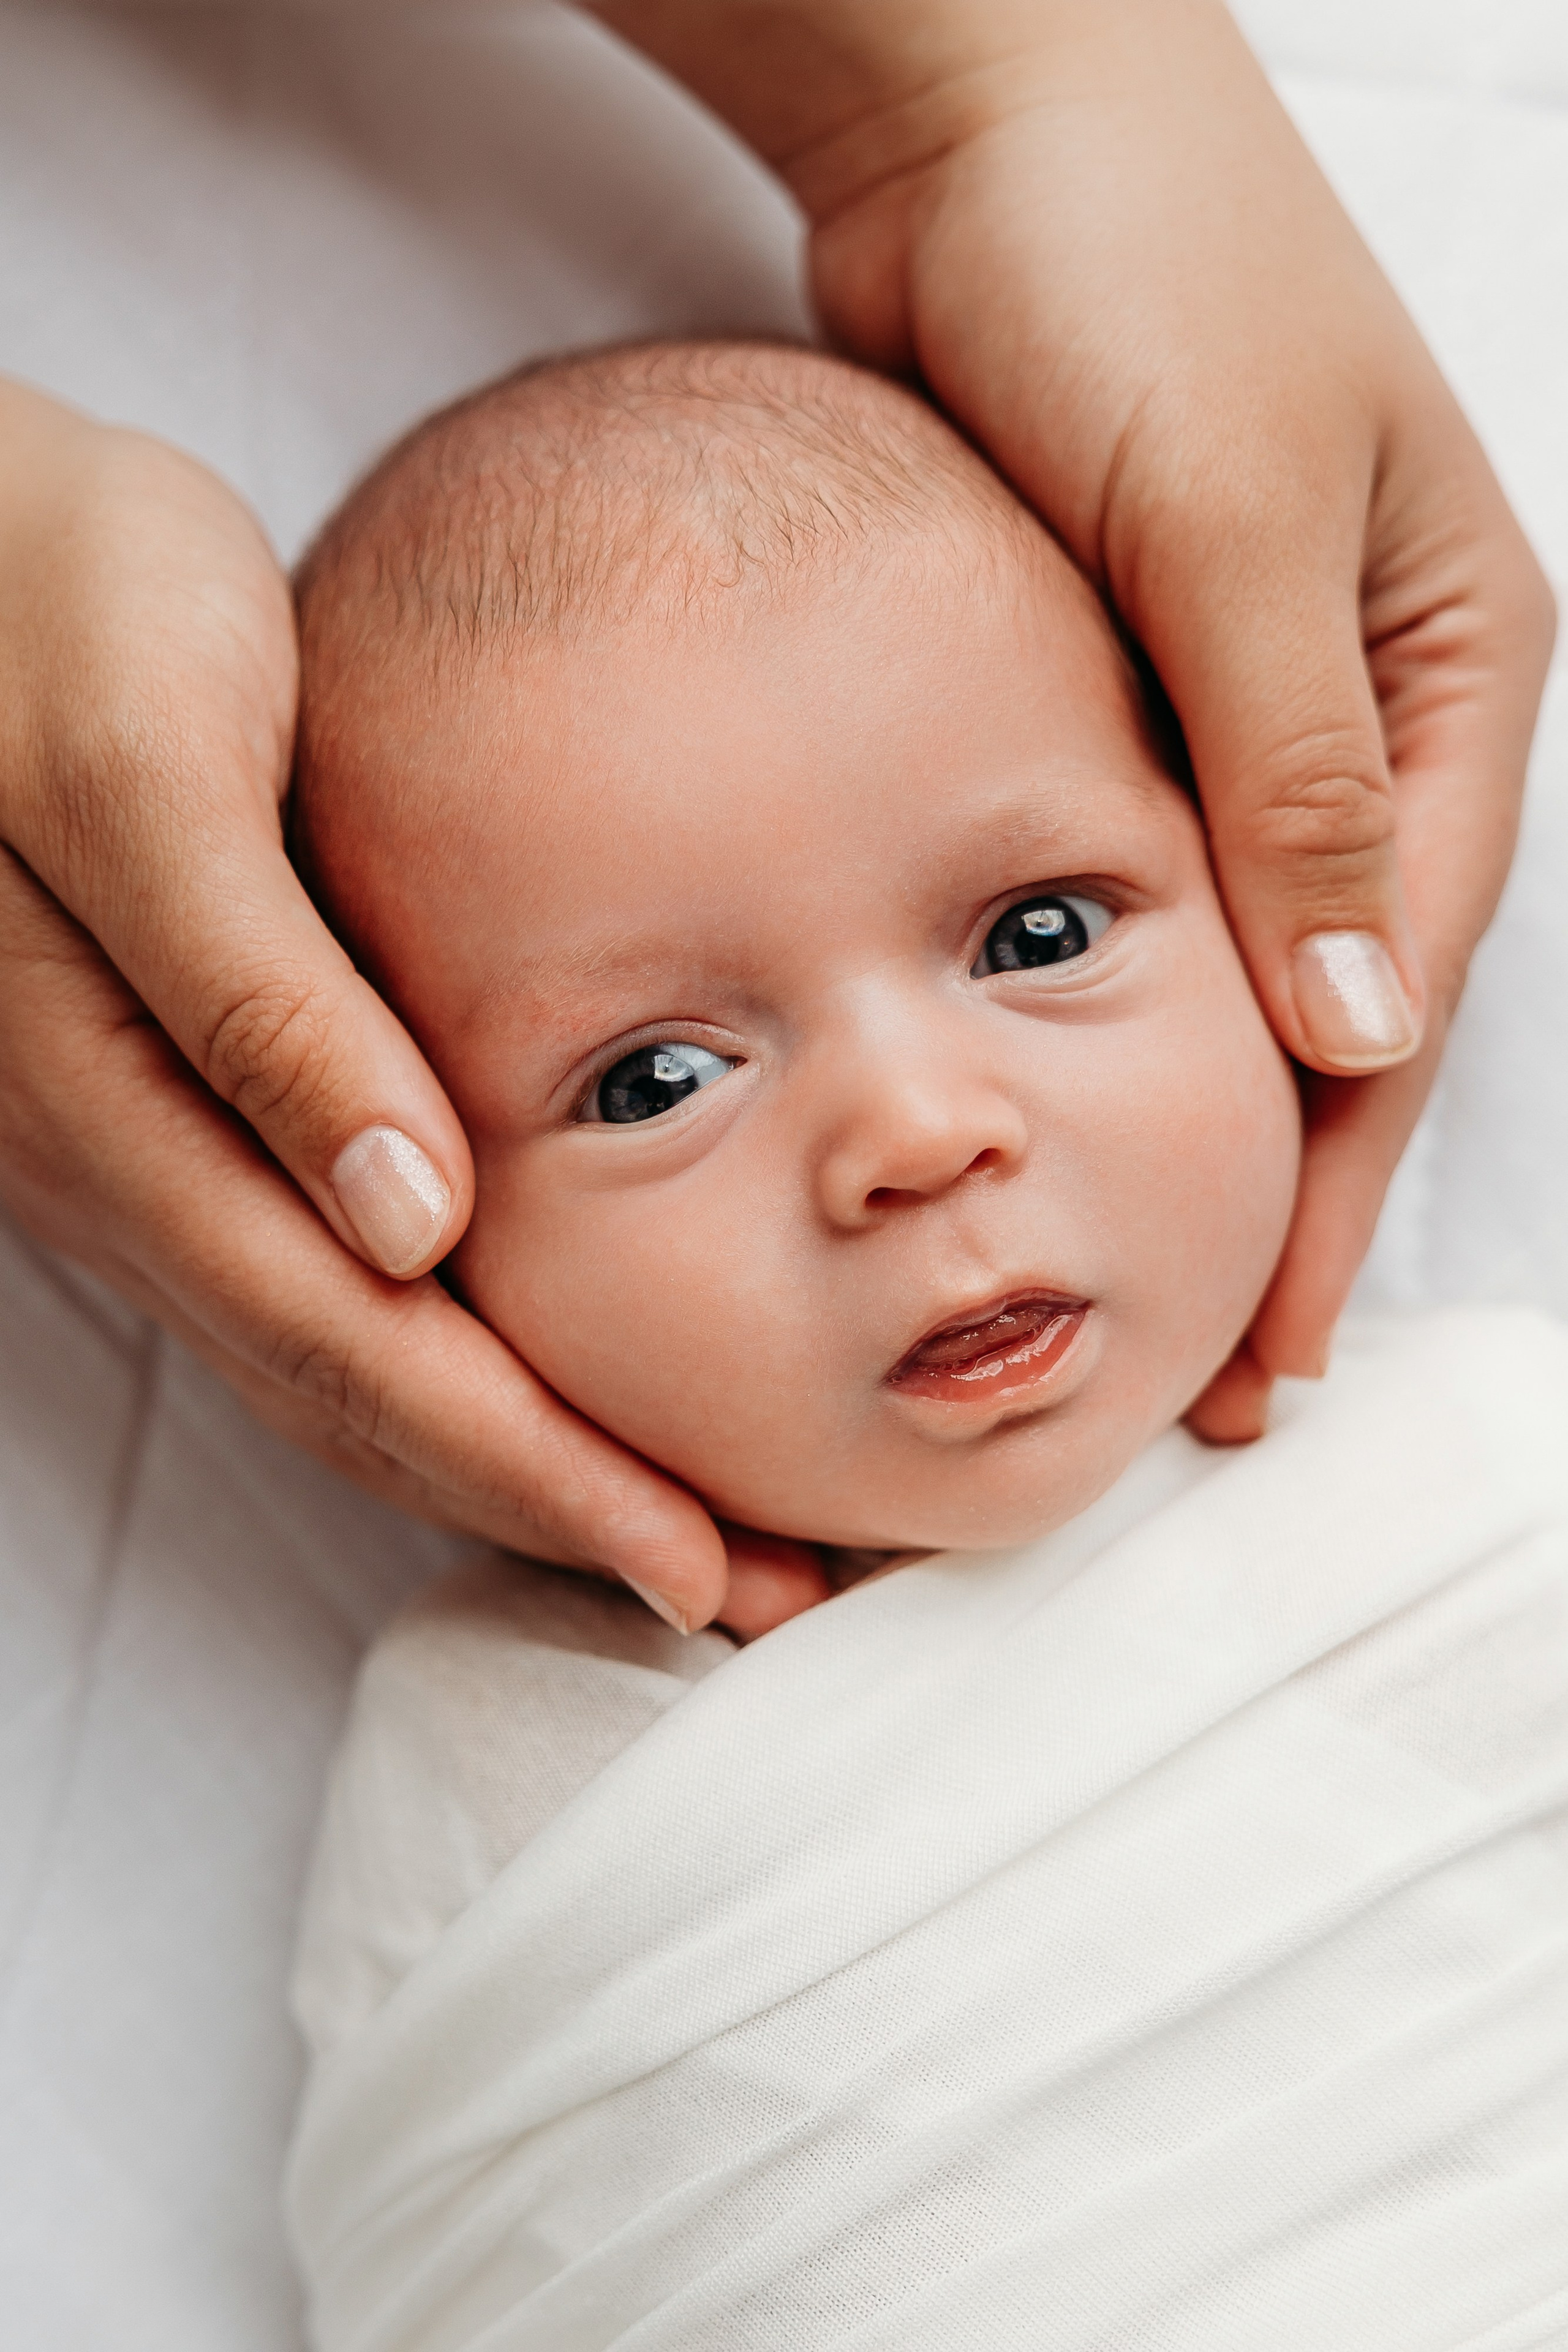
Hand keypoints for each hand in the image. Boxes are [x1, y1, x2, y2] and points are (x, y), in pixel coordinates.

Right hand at [0, 381, 757, 1628]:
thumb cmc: (50, 605)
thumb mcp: (150, 765)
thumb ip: (260, 997)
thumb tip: (406, 1217)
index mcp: (116, 1106)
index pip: (354, 1346)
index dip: (529, 1467)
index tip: (694, 1557)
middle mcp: (123, 1167)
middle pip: (358, 1395)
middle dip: (549, 1507)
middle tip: (750, 1591)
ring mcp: (139, 1151)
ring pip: (340, 1365)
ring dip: (510, 1462)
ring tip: (684, 1526)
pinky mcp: (176, 1107)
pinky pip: (321, 1287)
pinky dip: (449, 1363)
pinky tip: (544, 1379)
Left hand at [601, 0, 1554, 1435]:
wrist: (991, 118)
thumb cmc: (1137, 271)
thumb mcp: (1239, 524)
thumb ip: (1294, 774)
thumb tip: (1356, 1020)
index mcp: (1453, 669)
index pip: (1403, 980)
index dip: (1332, 1177)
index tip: (1263, 1338)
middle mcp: (1363, 702)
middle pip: (1332, 1000)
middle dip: (1275, 1189)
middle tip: (1210, 1375)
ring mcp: (1242, 699)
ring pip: (1229, 963)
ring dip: (1188, 1124)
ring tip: (1131, 1283)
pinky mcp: (1121, 685)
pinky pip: (1132, 889)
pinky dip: (1106, 1014)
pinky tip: (1054, 1110)